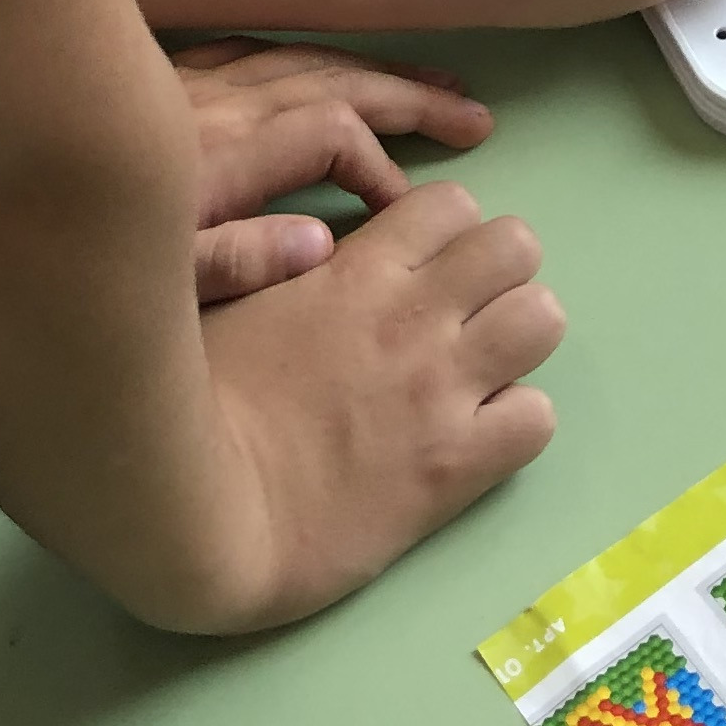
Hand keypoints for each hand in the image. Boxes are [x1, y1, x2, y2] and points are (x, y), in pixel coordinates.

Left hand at [174, 34, 490, 303]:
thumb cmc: (76, 251)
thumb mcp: (155, 276)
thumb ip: (235, 260)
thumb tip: (321, 241)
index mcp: (225, 152)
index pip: (334, 136)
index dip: (380, 168)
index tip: (404, 211)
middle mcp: (221, 102)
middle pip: (335, 83)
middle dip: (412, 99)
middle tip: (475, 119)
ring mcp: (193, 83)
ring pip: (301, 58)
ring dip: (370, 70)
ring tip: (427, 84)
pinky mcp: (165, 80)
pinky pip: (253, 49)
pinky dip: (303, 56)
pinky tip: (318, 65)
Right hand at [201, 176, 563, 623]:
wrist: (193, 522)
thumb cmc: (181, 406)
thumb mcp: (209, 298)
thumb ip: (263, 252)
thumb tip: (318, 236)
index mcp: (356, 271)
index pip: (452, 203)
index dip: (445, 231)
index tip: (420, 265)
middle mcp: (413, 317)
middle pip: (517, 246)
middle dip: (497, 273)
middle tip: (460, 314)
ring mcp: (441, 392)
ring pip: (544, 320)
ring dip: (517, 339)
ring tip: (478, 370)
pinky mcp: (456, 467)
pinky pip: (537, 419)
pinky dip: (516, 422)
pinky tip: (475, 437)